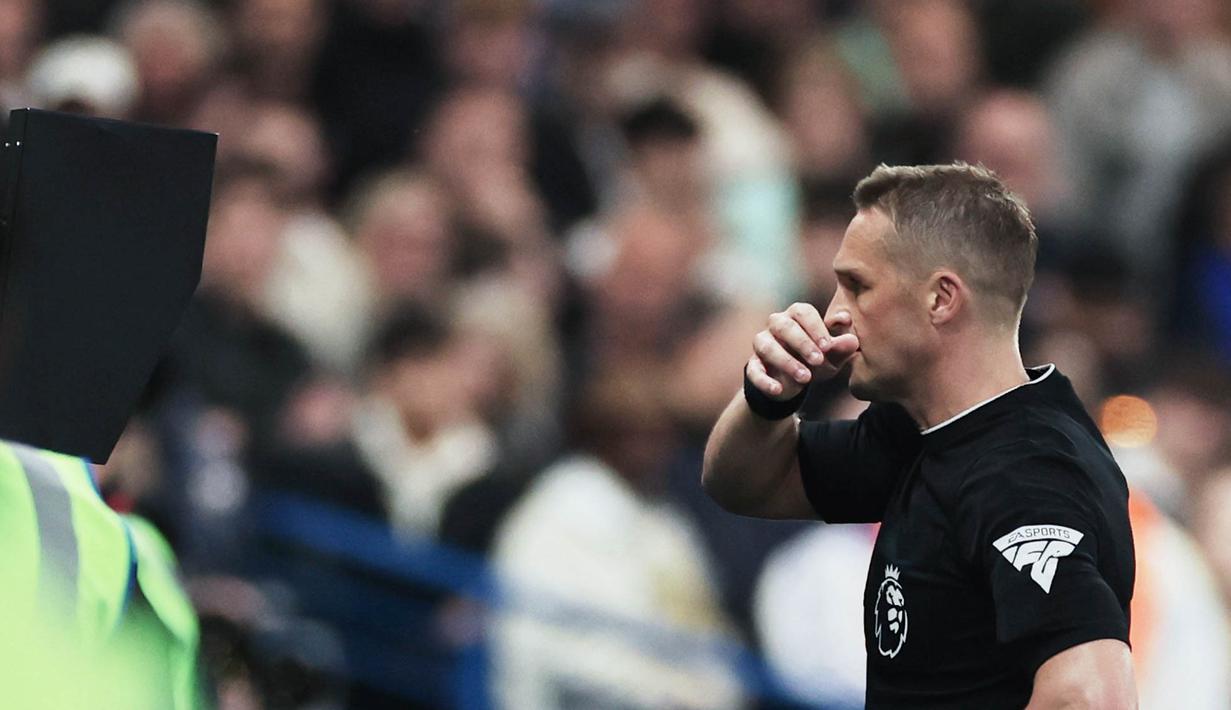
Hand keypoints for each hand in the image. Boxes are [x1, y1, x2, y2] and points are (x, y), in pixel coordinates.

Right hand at [745, 302, 859, 399]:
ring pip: (766, 346)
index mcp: (797, 316)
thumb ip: (841, 347)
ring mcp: (762, 344)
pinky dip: (764, 381)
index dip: (815, 328)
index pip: (803, 312)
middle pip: (783, 325)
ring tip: (805, 378)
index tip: (828, 346)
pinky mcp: (753, 365)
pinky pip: (753, 370)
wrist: (794, 383)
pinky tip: (777, 389)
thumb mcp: (832, 356)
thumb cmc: (816, 360)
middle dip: (801, 343)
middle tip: (818, 360)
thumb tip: (853, 341)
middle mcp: (776, 325)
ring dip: (786, 361)